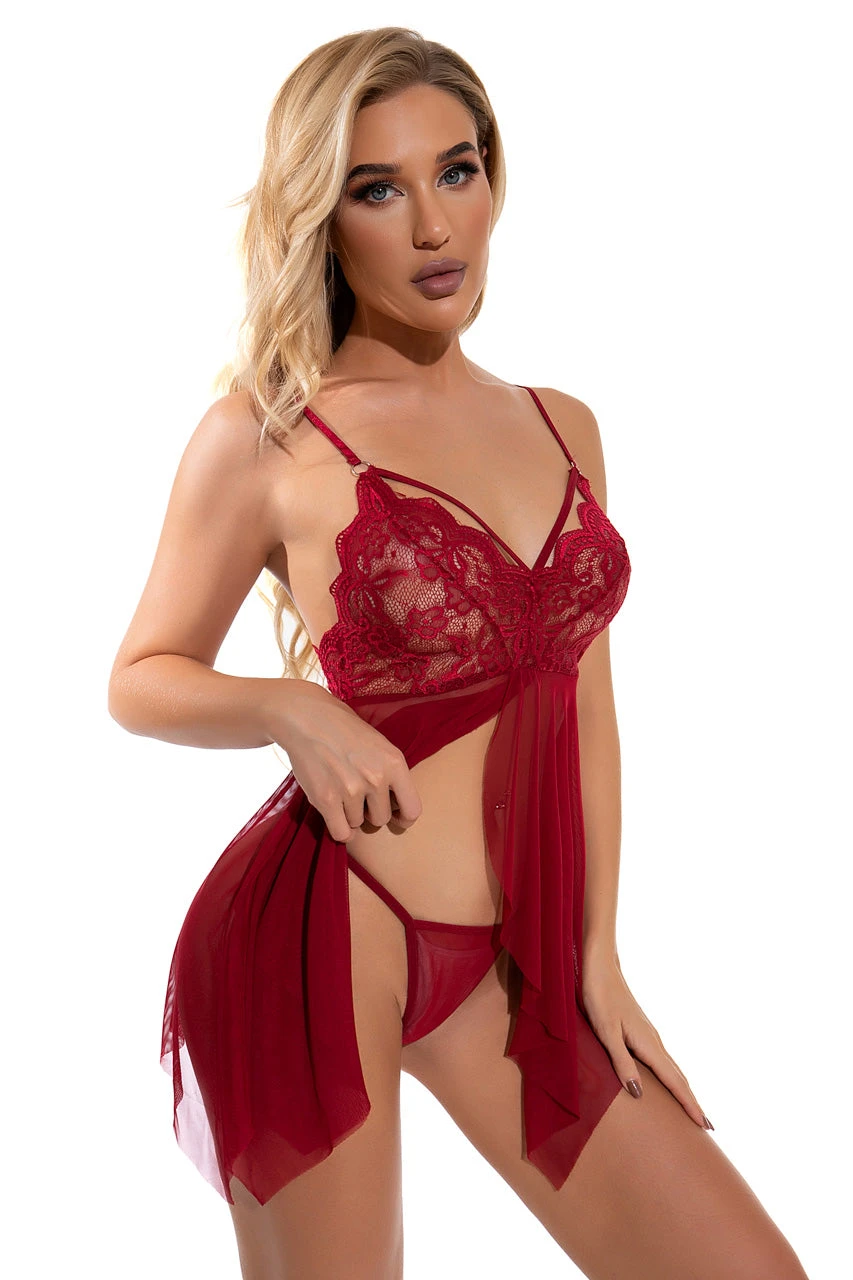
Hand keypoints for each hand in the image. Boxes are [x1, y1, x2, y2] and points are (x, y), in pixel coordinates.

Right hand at [266, 679, 422, 843]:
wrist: (307, 718)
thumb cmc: (344, 730)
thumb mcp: (379, 745)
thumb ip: (391, 773)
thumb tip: (397, 807)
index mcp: (395, 763)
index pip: (412, 809)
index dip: (404, 818)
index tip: (396, 817)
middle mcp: (376, 778)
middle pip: (382, 819)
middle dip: (370, 812)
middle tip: (357, 794)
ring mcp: (351, 789)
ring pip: (358, 824)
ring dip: (349, 814)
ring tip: (339, 790)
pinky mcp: (327, 799)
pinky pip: (340, 833)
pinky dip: (338, 829)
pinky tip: (334, 814)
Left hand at [580, 951, 711, 1129]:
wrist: (600, 968)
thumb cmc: (599, 998)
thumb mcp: (606, 1033)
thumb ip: (621, 1062)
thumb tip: (638, 1094)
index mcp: (648, 1044)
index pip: (674, 1081)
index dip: (689, 1104)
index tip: (705, 1125)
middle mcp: (654, 1041)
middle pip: (679, 1077)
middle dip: (692, 1101)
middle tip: (707, 1126)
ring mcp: (650, 1035)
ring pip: (672, 1068)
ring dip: (684, 1090)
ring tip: (692, 1109)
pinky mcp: (642, 1031)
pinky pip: (663, 1061)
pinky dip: (672, 1076)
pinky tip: (667, 1080)